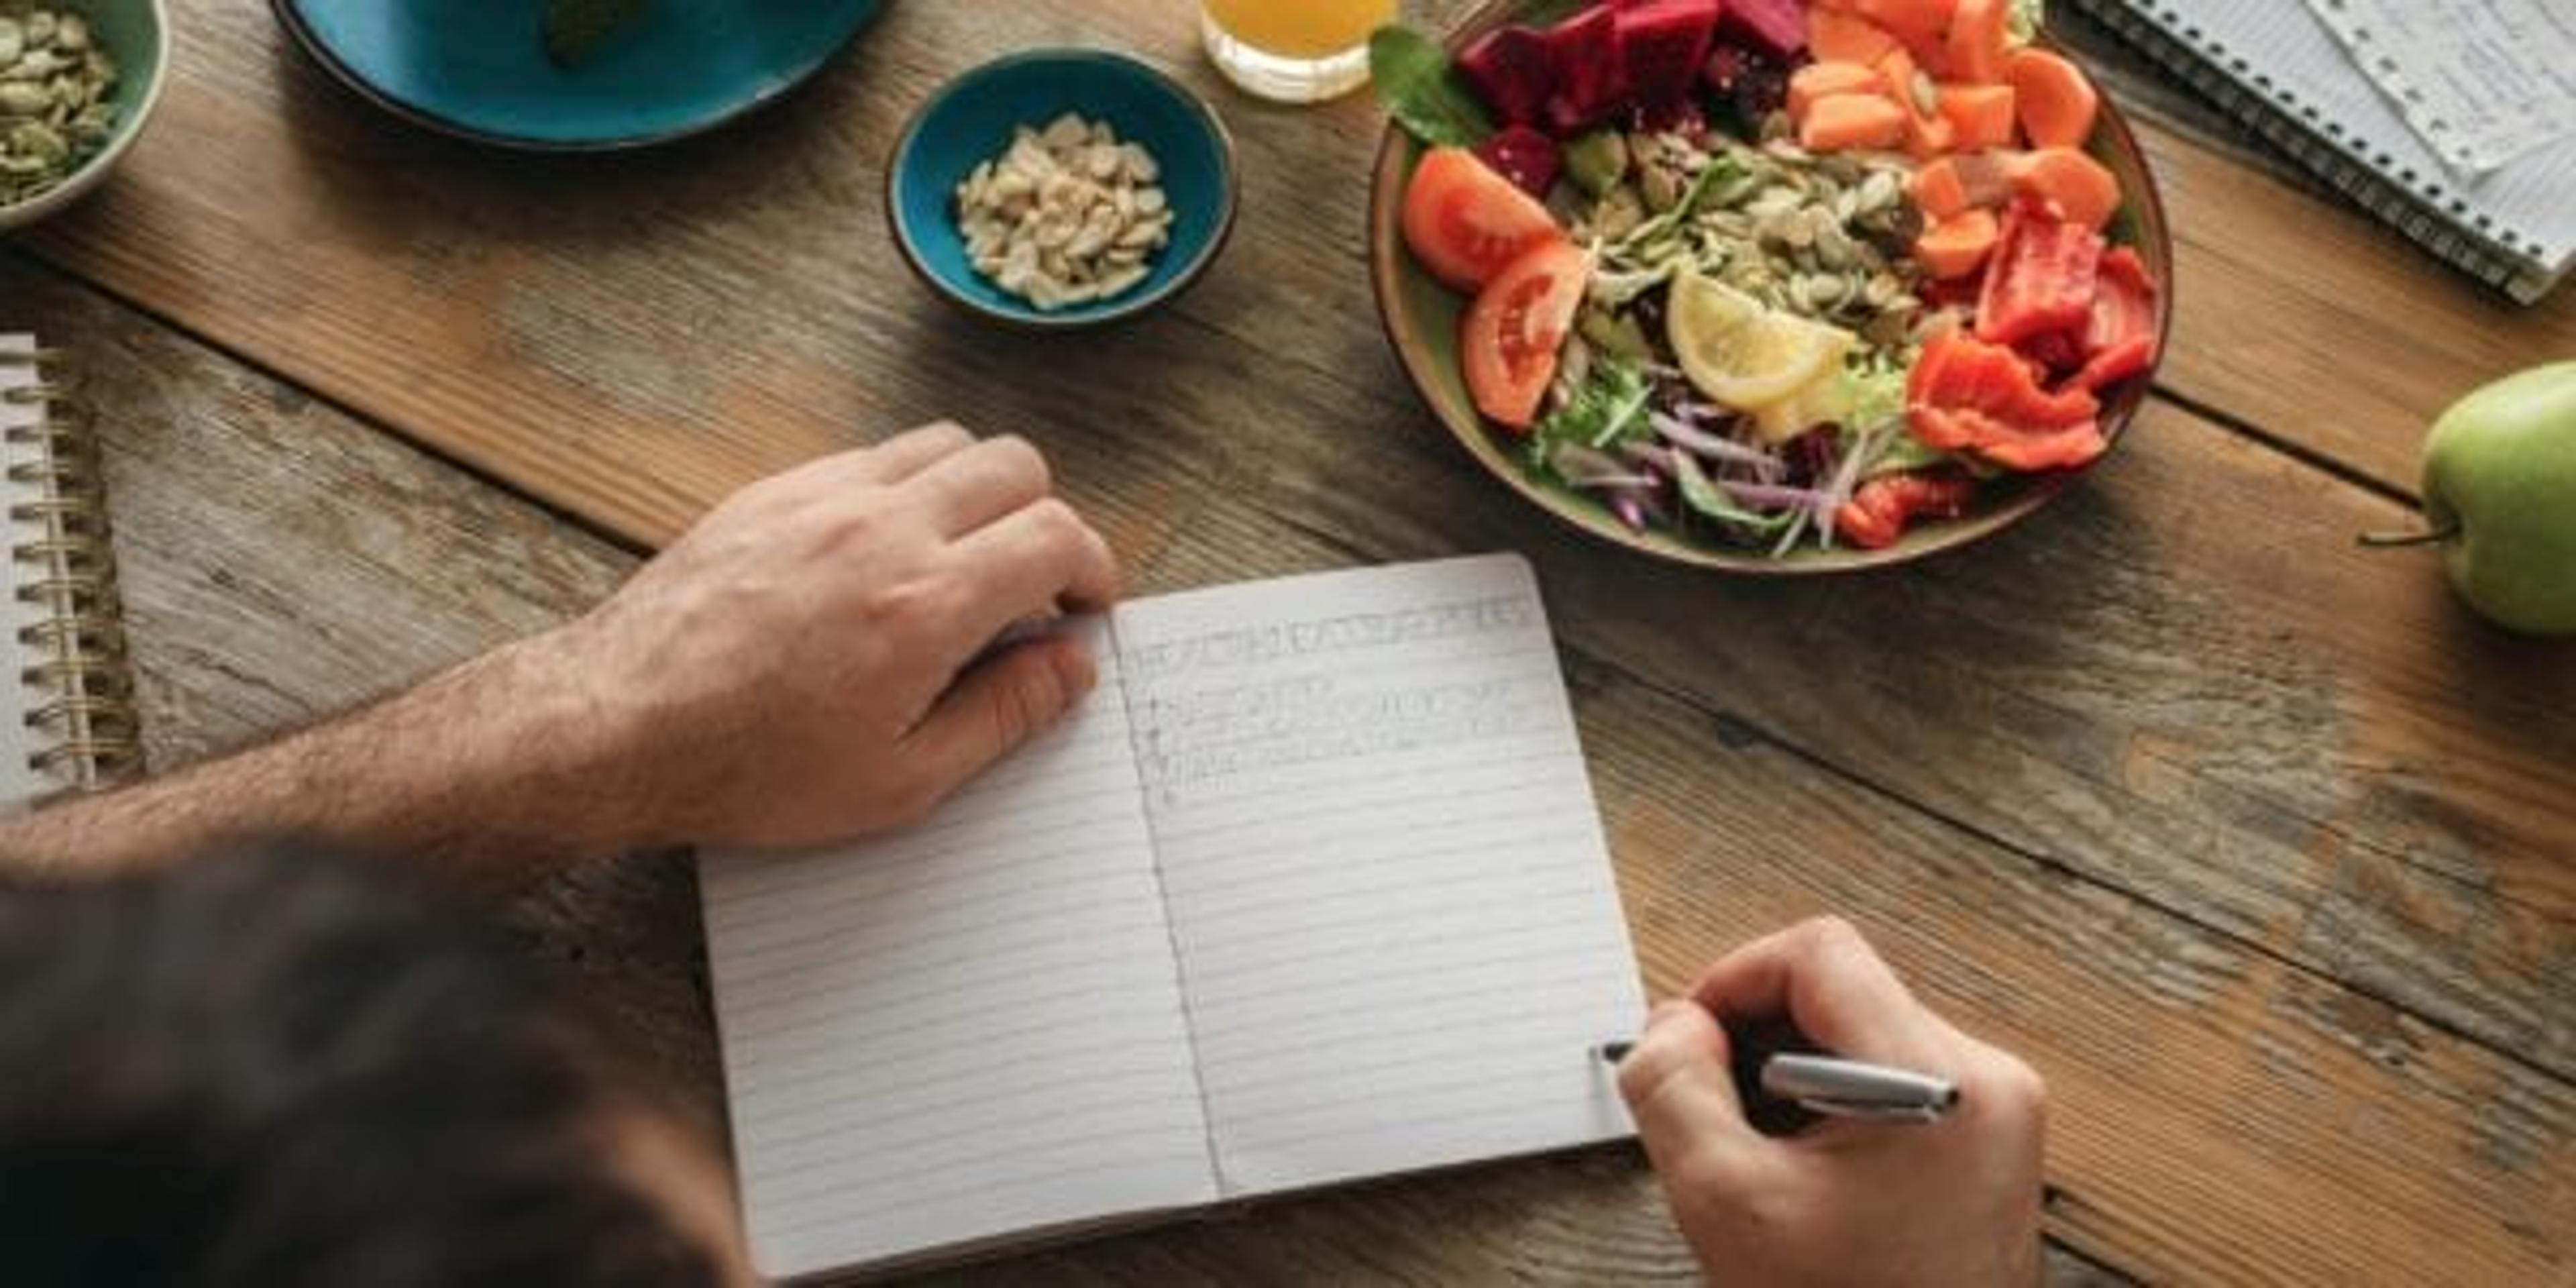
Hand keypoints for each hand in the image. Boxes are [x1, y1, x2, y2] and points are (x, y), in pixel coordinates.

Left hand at [539, 423, 1119, 850]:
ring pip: (945, 443)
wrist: (618, 728)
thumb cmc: (750, 768)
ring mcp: (823, 498)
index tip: (1084, 604)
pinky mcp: (774, 492)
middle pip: (1014, 466)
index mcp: (925, 604)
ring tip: (966, 556)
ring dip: (979, 490)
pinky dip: (905, 487)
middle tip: (1035, 582)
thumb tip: (1068, 667)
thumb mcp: (902, 780)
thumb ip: (1004, 715)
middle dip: (1047, 518)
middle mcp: (881, 529)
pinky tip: (887, 549)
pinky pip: (871, 455)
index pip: (1056, 535)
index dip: (1092, 567)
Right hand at [1618, 917, 2046, 1286]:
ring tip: (1760, 1156)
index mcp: (1940, 1081)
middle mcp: (1985, 1084)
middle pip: (1838, 993)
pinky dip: (1826, 1109)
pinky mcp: (1983, 1146)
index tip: (1691, 1038)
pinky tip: (1801, 1174)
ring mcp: (1992, 1117)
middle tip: (1711, 1110)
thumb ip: (1675, 1090)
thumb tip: (1673, 1025)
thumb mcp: (1726, 1203)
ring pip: (1857, 1037)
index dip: (1731, 980)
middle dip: (1755, 1040)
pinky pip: (1888, 1082)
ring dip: (1786, 1078)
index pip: (1819, 953)